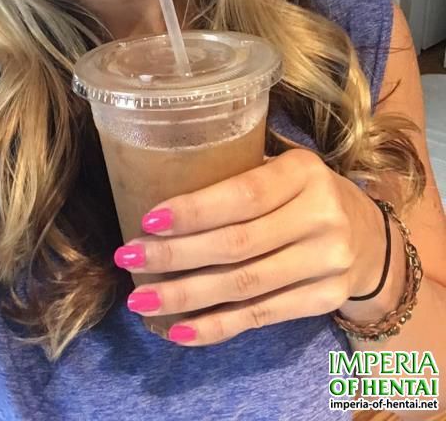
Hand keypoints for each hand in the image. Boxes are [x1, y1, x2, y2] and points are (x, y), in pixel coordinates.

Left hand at [113, 148, 385, 345]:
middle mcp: (322, 215)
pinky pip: (260, 317)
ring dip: (186, 296)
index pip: (244, 195)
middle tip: (128, 256)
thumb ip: (238, 175)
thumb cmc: (303, 193)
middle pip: (238, 244)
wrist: (370, 236)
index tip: (148, 220)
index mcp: (304, 172)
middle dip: (176, 255)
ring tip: (141, 299)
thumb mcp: (282, 168)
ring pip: (244, 285)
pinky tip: (178, 330)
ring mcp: (327, 262)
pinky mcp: (324, 299)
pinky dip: (215, 326)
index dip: (194, 210)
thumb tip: (157, 191)